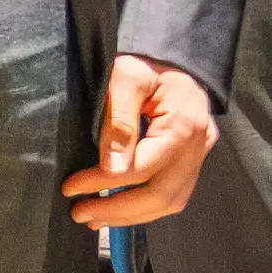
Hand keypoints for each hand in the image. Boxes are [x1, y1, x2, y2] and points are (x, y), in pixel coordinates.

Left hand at [62, 51, 218, 229]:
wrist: (173, 54)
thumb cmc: (146, 62)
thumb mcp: (125, 77)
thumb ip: (118, 121)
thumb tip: (110, 169)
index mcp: (183, 124)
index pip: (142, 168)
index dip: (104, 182)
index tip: (72, 188)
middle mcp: (198, 145)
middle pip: (161, 195)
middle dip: (118, 211)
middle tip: (80, 214)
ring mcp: (199, 154)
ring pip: (170, 201)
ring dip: (132, 216)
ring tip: (96, 218)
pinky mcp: (194, 158)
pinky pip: (175, 194)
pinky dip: (147, 207)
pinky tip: (121, 210)